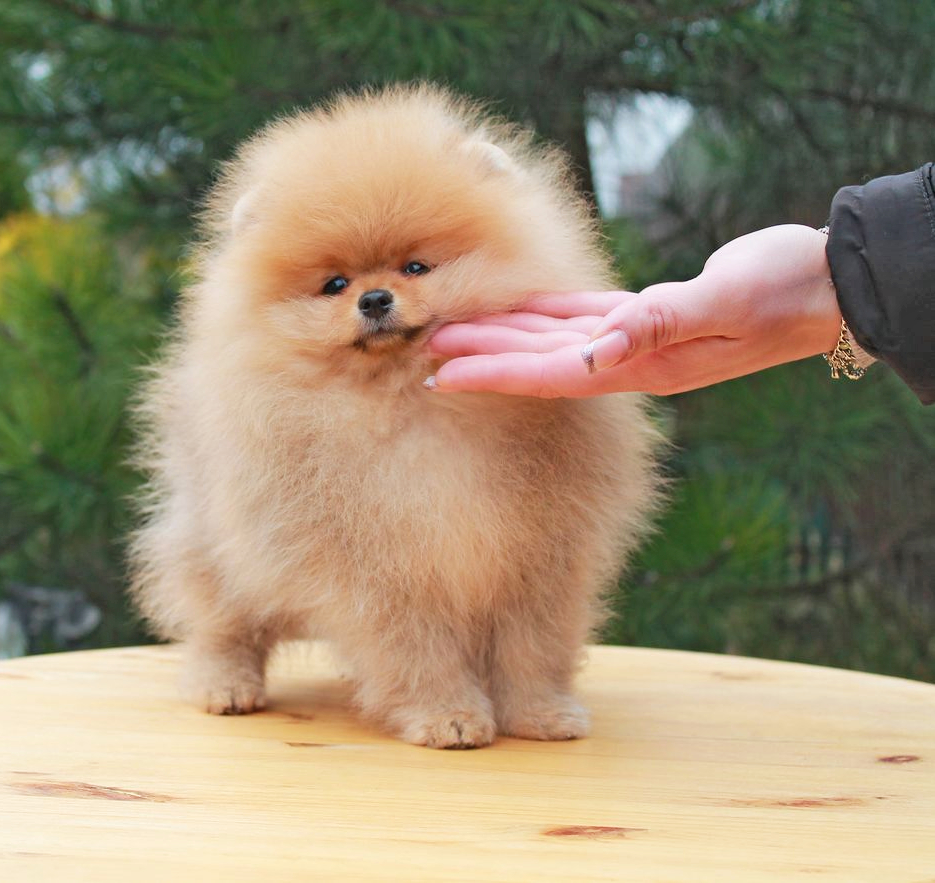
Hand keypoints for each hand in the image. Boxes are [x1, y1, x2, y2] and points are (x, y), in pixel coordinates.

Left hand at [425, 225, 842, 396]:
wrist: (828, 283)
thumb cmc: (783, 291)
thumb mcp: (725, 302)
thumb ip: (664, 323)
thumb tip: (607, 347)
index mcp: (644, 363)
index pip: (550, 374)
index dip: (494, 375)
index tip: (442, 379)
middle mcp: (631, 357)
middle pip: (538, 359)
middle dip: (482, 355)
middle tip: (424, 350)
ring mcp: (639, 336)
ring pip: (553, 334)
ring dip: (504, 331)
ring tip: (454, 327)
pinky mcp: (649, 310)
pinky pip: (582, 313)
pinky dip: (545, 309)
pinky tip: (516, 305)